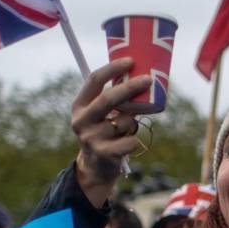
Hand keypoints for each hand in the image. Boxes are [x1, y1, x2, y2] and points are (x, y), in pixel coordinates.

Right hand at [71, 58, 150, 206]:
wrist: (96, 167)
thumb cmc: (105, 131)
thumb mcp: (101, 113)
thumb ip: (113, 98)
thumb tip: (142, 75)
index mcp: (80, 105)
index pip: (94, 80)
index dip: (113, 68)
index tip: (131, 61)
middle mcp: (81, 120)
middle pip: (108, 98)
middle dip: (130, 87)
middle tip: (148, 79)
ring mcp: (90, 138)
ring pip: (125, 121)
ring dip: (133, 123)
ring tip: (126, 130)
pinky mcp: (103, 153)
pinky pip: (131, 140)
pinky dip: (134, 140)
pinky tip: (127, 144)